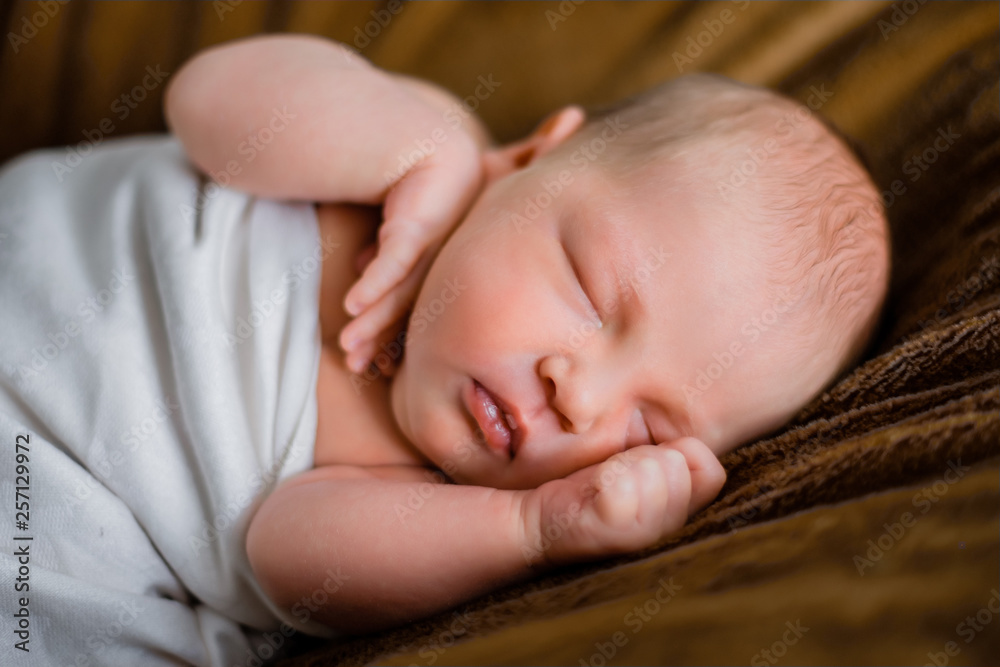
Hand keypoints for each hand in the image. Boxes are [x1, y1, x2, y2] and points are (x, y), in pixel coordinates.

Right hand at [339, 93, 485, 374]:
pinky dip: (378, 279)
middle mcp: (464, 202)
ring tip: (348, 348)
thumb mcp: (377, 217)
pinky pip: (404, 246)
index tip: (367, 355)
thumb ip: (384, 252)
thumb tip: (370, 292)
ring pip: (413, 270)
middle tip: (357, 362)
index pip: (426, 281)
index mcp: (456, 214)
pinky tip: (352, 307)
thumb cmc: (346, 164)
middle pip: (423, 282)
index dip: (393, 321)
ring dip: (377, 313)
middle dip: (385, 328)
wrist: (330, 105)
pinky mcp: (432, 180)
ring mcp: (454, 189)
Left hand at [520, 438, 725, 565]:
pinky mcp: (608, 532)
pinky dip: (605, 476)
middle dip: (644, 455)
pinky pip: (621, 486)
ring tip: (604, 483)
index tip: (647, 461)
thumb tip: (690, 447)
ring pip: (651, 469)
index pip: (711, 472)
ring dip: (621, 464)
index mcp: (681, 512)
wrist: (542, 520)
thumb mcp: (644, 466)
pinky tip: (592, 489)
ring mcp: (640, 535)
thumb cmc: (595, 490)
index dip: (680, 454)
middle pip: (675, 465)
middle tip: (617, 475)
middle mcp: (668, 530)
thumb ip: (679, 458)